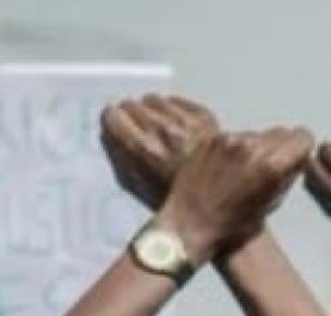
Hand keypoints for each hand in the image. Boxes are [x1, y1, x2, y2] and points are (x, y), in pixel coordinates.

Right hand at [101, 95, 218, 209]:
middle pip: (132, 105)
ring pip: (154, 99)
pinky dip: (174, 110)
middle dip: (131, 115)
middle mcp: (163, 132)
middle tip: (136, 127)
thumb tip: (107, 135)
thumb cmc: (181, 198)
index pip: (114, 117)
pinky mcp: (203, 117)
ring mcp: (185, 123)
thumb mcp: (142, 189)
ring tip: (158, 128)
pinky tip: (176, 126)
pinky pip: (178, 102)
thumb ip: (120, 160)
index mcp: (144, 151)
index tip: (115, 122)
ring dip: (152, 111)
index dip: (113, 121)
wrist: (222, 200)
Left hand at [157, 127, 314, 260]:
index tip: (295, 156)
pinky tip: (224, 168)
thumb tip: (295, 159)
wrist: (190, 224)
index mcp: (272, 166)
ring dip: (255, 147)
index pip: (302, 137)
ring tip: (240, 172)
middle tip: (266, 168)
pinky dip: (233, 148)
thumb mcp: (271, 204)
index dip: (300, 149)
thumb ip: (287, 176)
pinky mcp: (211, 139)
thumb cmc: (230, 225)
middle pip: (281, 132)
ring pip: (256, 134)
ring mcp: (229, 140)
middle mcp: (252, 147)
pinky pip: (233, 136)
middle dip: (279, 147)